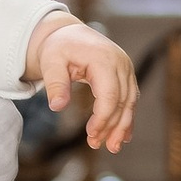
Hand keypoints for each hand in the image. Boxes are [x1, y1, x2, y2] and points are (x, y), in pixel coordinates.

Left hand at [27, 16, 137, 151]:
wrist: (68, 33)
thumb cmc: (59, 47)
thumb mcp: (50, 62)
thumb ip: (55, 83)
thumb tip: (56, 107)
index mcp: (103, 59)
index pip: (109, 94)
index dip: (103, 117)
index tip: (91, 135)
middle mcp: (120, 63)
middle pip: (122, 101)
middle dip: (111, 126)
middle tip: (96, 145)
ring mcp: (126, 69)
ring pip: (130, 102)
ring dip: (122, 126)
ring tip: (112, 147)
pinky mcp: (126, 75)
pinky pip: (130, 99)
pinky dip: (126, 117)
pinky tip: (123, 136)